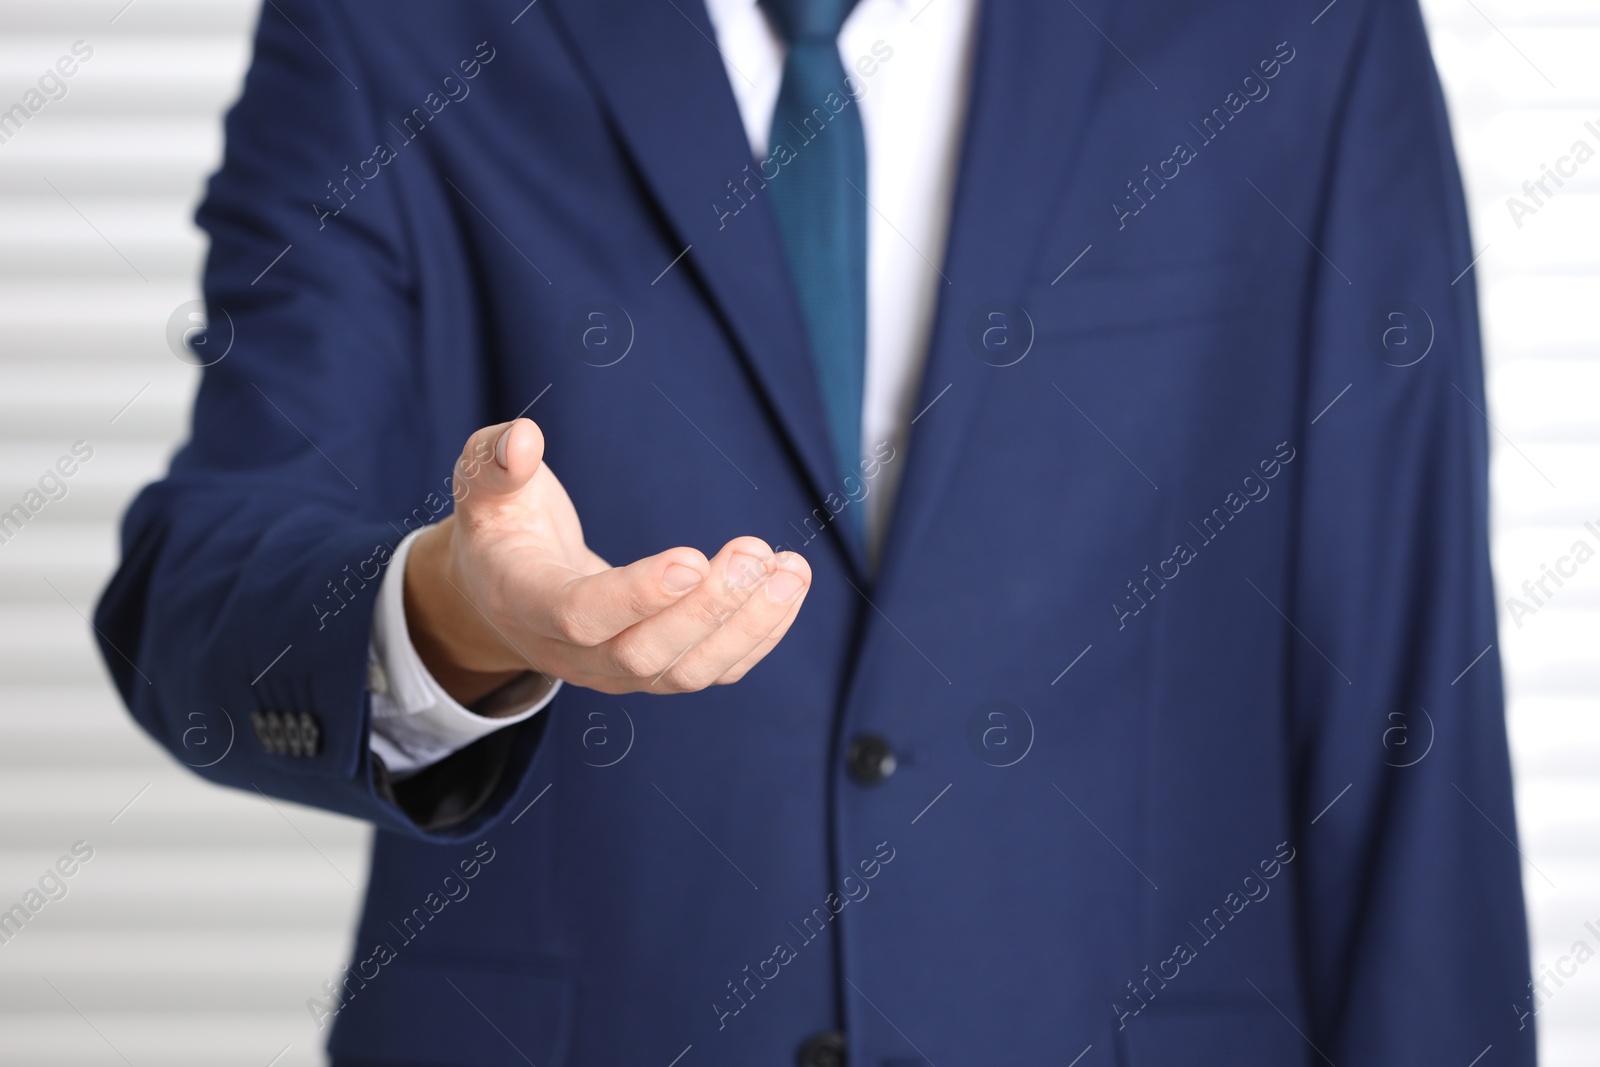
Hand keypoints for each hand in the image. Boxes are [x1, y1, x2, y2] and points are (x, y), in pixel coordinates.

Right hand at [403, 418, 811, 704]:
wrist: (505, 590)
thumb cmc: (501, 525)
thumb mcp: (482, 486)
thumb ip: (495, 461)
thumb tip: (523, 437)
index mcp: (523, 602)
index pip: (580, 614)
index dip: (636, 594)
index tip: (693, 557)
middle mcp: (569, 654)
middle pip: (645, 653)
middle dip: (708, 607)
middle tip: (753, 551)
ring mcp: (615, 672)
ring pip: (687, 672)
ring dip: (747, 624)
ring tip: (791, 570)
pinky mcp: (654, 672)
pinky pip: (713, 671)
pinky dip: (758, 636)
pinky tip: (788, 589)